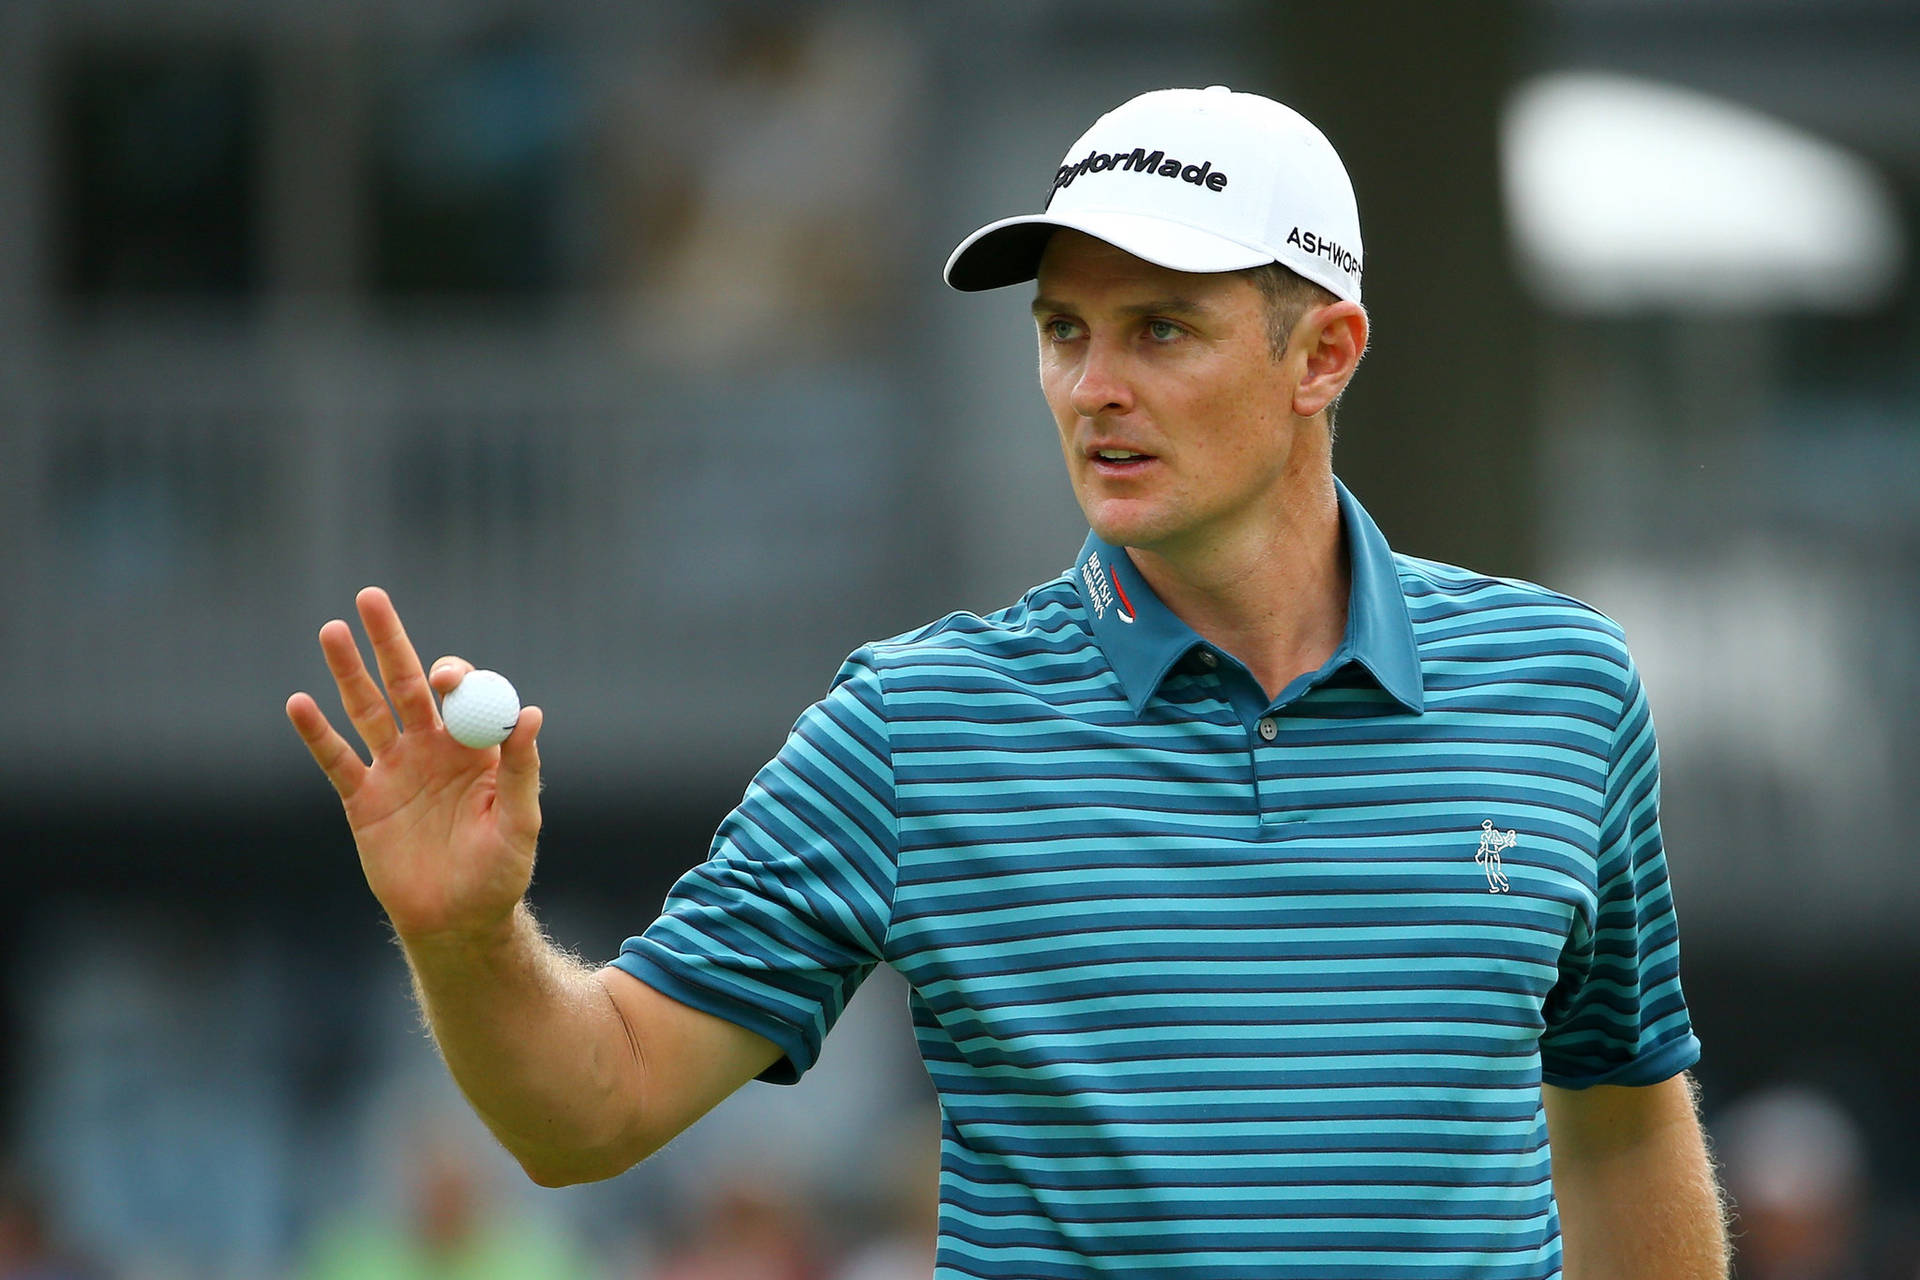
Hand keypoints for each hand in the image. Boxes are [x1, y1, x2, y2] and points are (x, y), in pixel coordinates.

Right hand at [286, 587, 543, 943]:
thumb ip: (522, 769)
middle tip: (371, 597)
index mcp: (475, 748)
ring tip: (331, 630)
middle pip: (406, 684)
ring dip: (347, 672)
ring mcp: (395, 770)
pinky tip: (299, 703)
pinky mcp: (363, 800)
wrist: (457, 920)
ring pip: (367, 710)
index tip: (445, 680)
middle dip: (389, 641)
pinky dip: (318, 734)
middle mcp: (433, 748)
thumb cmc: (500, 872)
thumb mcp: (520, 822)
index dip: (453, 678)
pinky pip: (337, 760)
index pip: (462, 694)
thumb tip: (528, 714)